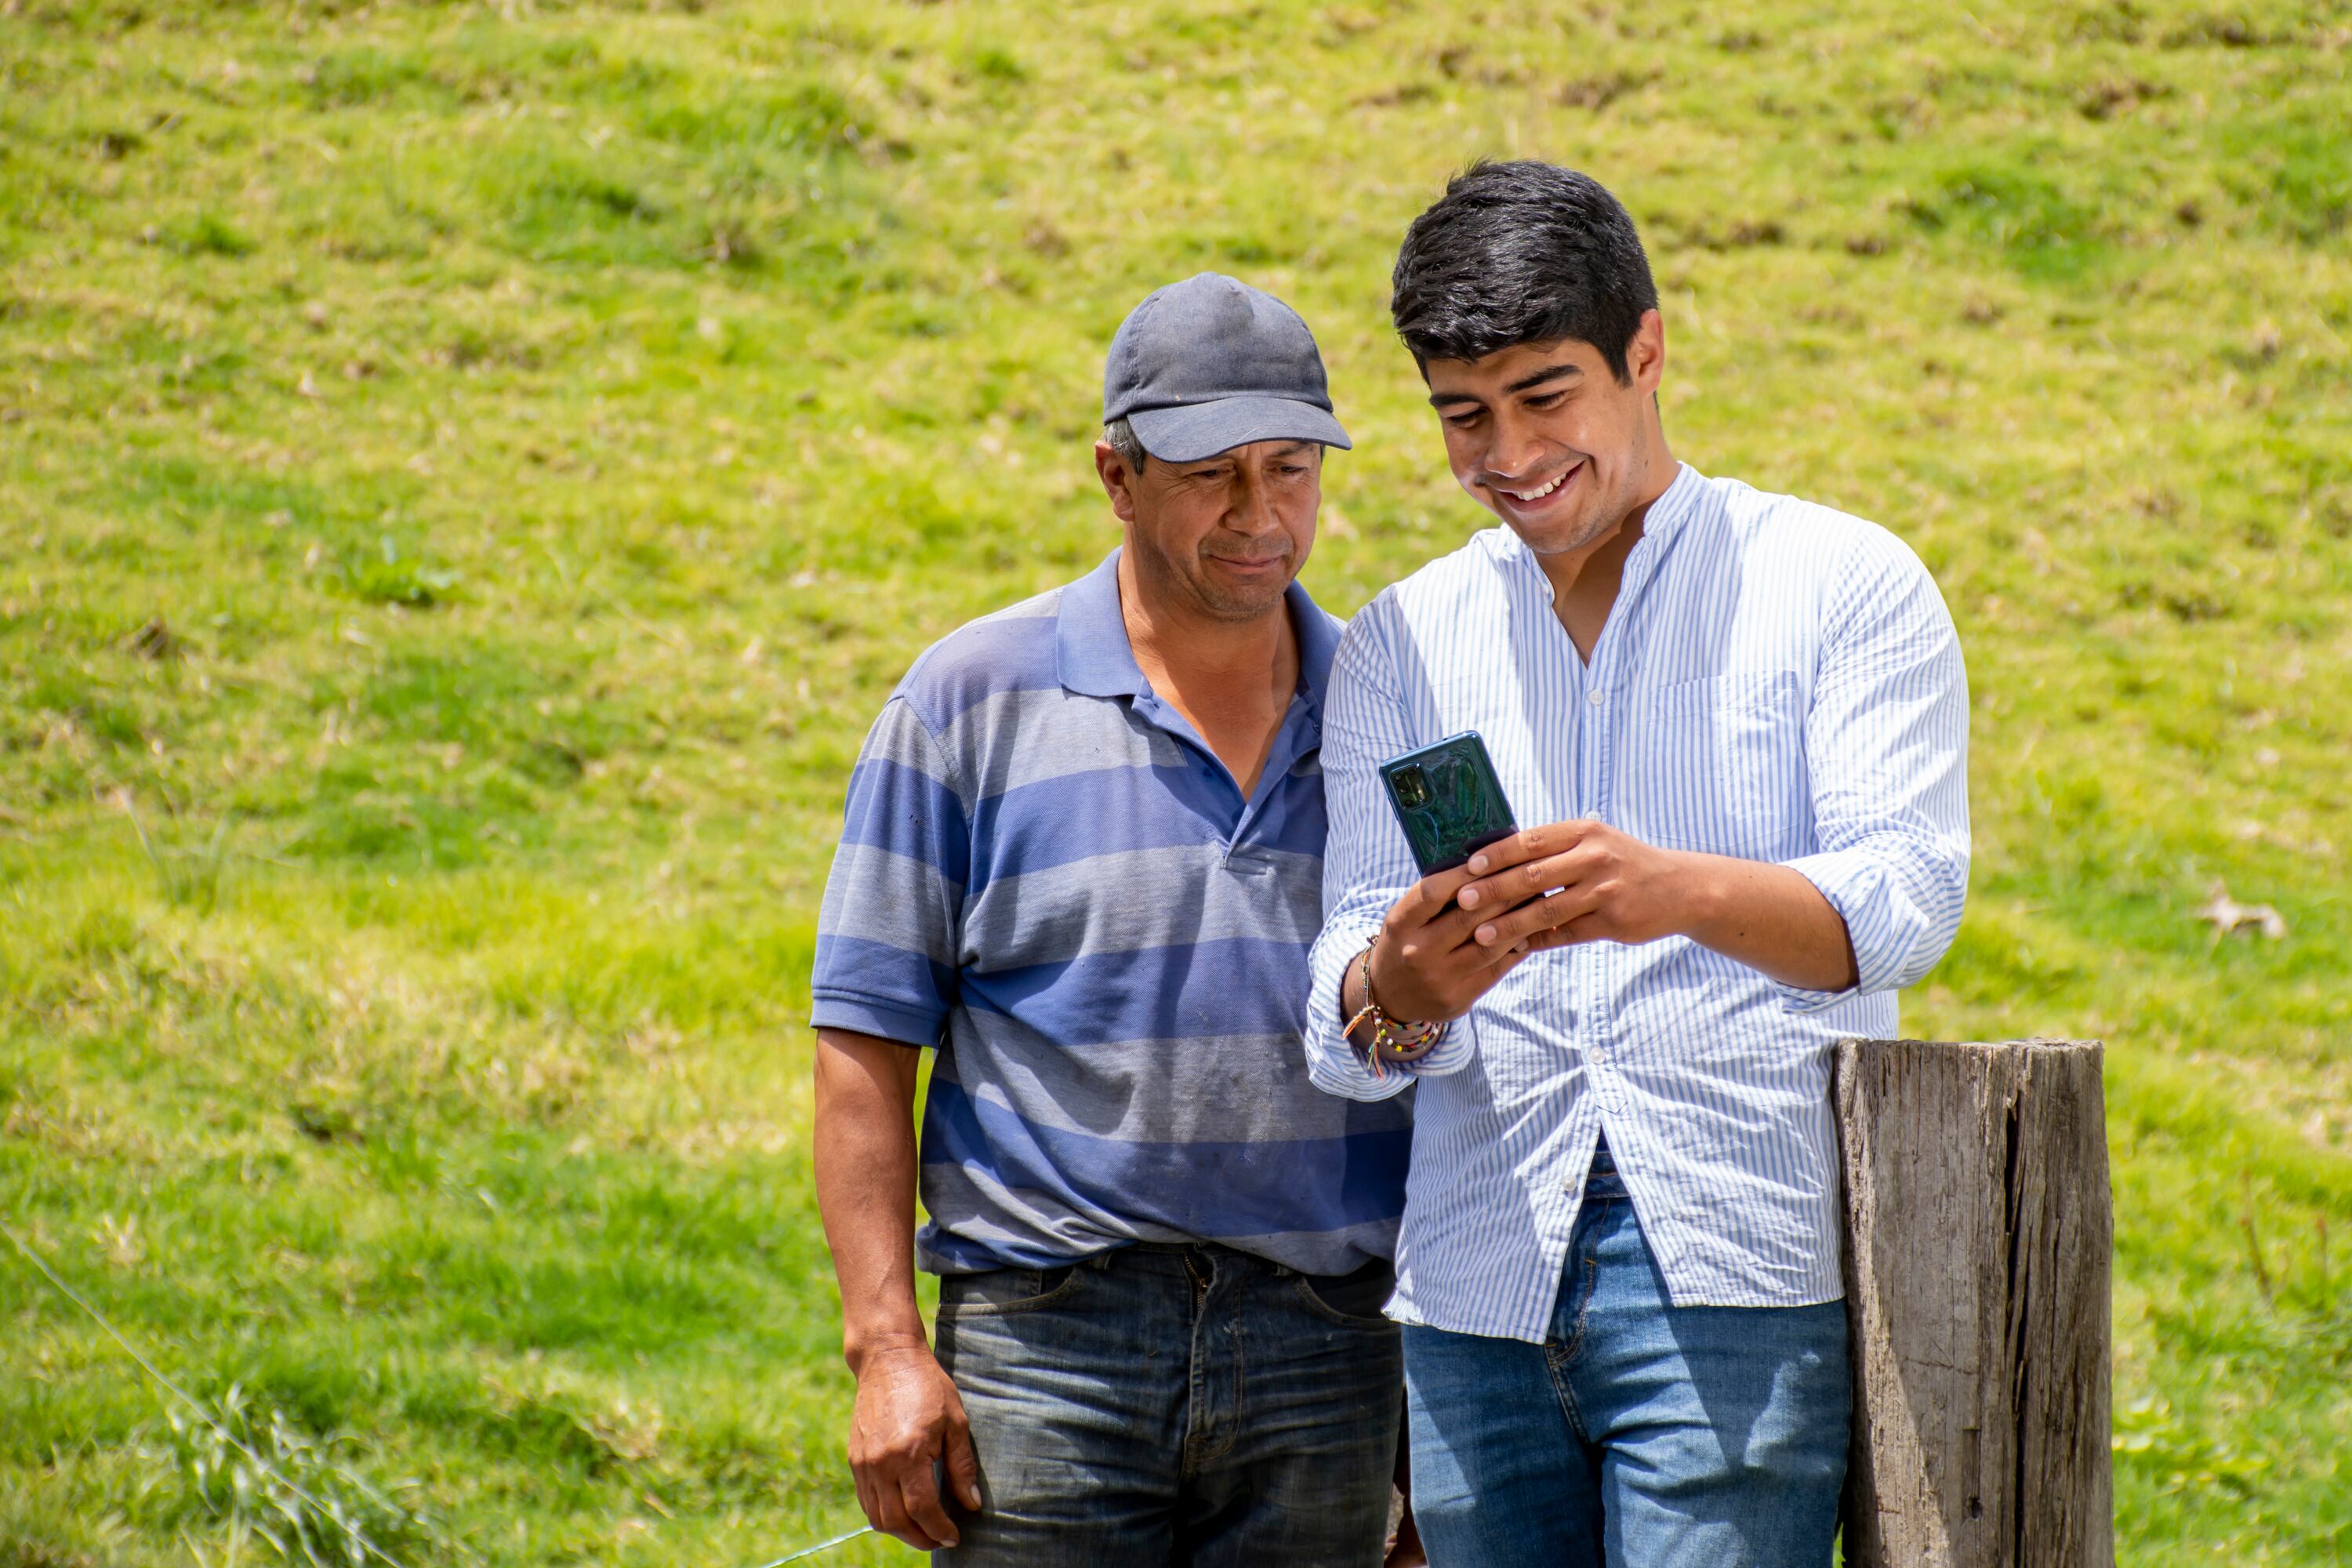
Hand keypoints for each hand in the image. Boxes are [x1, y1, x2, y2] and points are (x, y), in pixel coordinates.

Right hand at [847, 1341, 982, 1549]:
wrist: (888, 1359)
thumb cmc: (928, 1386)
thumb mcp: (955, 1422)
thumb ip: (961, 1466)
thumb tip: (970, 1504)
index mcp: (909, 1453)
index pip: (922, 1509)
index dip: (940, 1529)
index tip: (954, 1536)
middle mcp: (881, 1463)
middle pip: (896, 1521)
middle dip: (921, 1537)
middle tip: (940, 1538)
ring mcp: (863, 1463)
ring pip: (877, 1517)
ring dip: (900, 1531)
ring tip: (923, 1529)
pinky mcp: (855, 1459)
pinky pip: (866, 1501)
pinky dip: (884, 1514)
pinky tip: (903, 1510)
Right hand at [1360, 861, 1545, 1024]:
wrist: (1390, 996)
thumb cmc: (1406, 943)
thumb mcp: (1406, 918)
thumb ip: (1436, 897)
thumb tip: (1485, 865)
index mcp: (1400, 924)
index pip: (1434, 892)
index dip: (1465, 874)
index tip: (1492, 859)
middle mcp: (1417, 952)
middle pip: (1468, 917)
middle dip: (1504, 893)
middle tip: (1530, 875)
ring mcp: (1438, 978)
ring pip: (1489, 945)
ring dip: (1518, 921)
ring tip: (1537, 902)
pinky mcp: (1458, 998)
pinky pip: (1496, 969)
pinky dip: (1517, 948)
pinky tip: (1530, 932)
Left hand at [1453, 820, 1696, 953]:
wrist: (1681, 888)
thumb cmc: (1624, 863)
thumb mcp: (1595, 842)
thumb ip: (1554, 849)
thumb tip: (1498, 857)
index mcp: (1584, 832)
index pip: (1532, 840)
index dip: (1498, 854)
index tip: (1469, 866)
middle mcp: (1595, 858)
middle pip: (1534, 875)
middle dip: (1494, 889)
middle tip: (1463, 901)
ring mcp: (1605, 891)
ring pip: (1547, 910)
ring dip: (1510, 924)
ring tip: (1481, 935)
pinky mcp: (1613, 922)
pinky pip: (1566, 933)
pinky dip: (1538, 940)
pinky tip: (1516, 947)